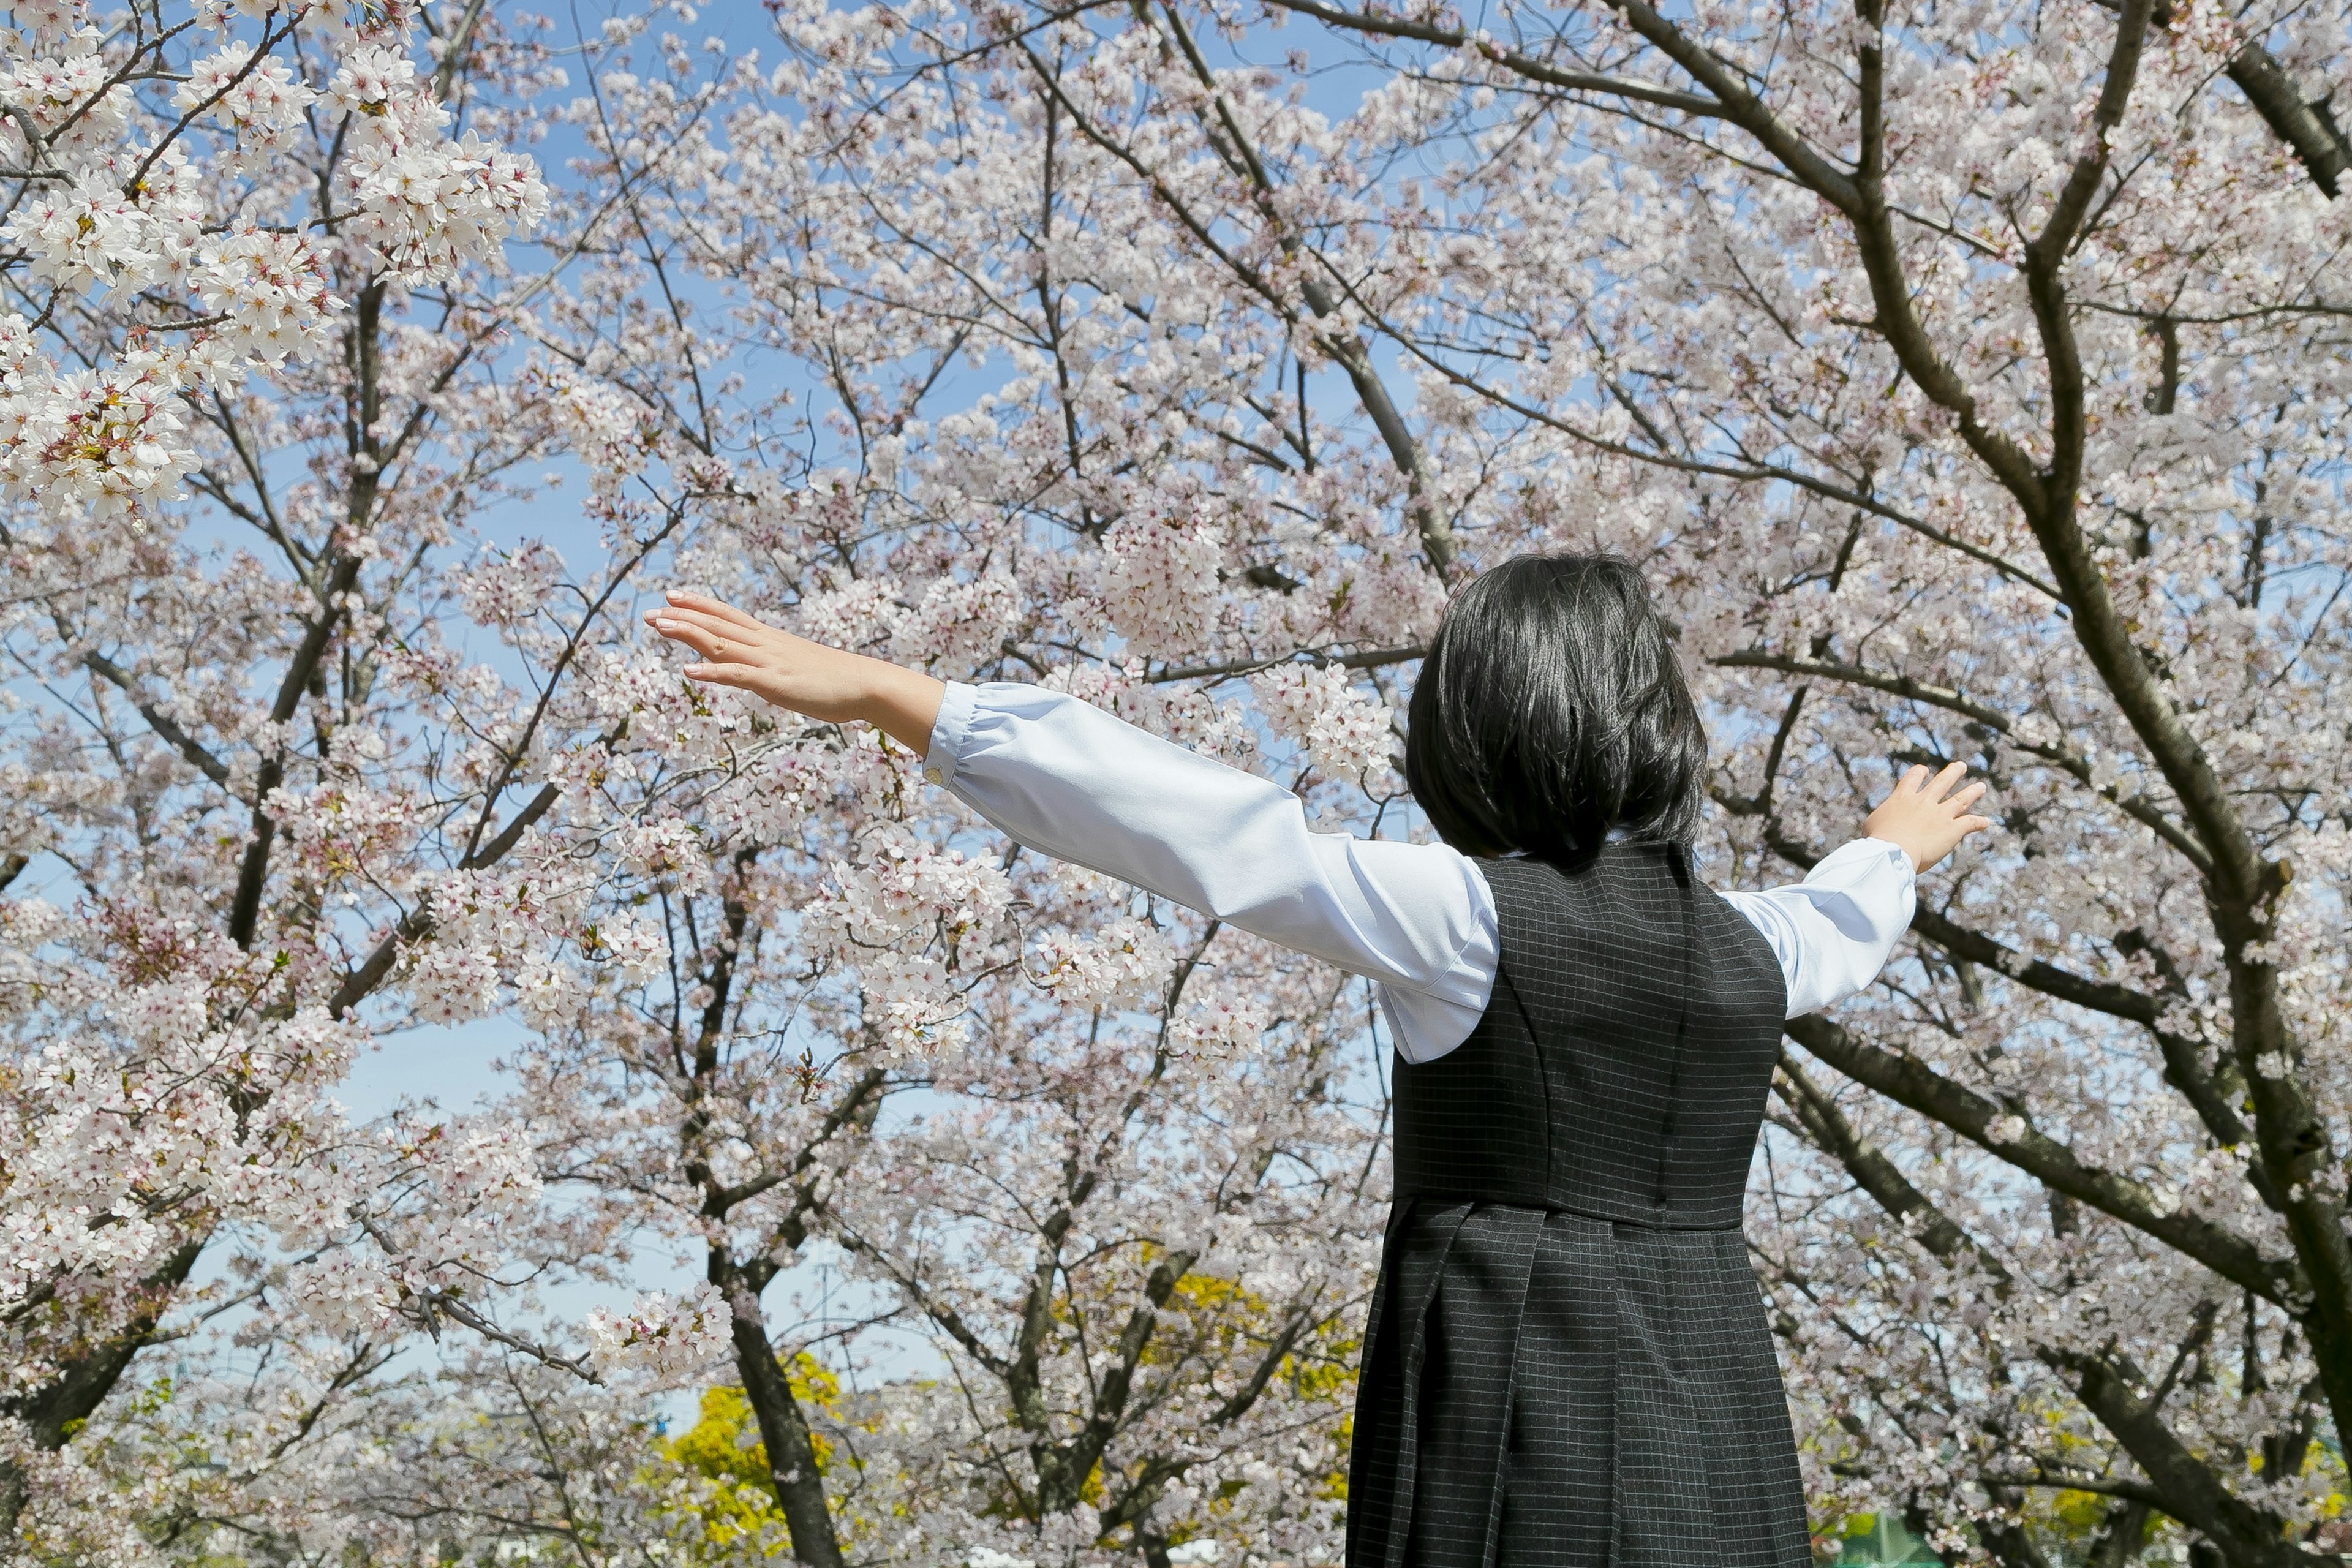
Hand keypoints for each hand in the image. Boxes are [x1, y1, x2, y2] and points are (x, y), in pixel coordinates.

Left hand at [643, 591, 945, 754]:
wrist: (866, 683)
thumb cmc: (837, 679)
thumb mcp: (800, 666)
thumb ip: (779, 666)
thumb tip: (767, 672)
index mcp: (770, 639)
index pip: (728, 616)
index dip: (699, 605)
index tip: (672, 597)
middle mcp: (765, 644)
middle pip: (717, 625)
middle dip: (682, 617)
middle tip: (651, 613)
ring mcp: (768, 662)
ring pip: (720, 644)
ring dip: (688, 634)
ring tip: (659, 626)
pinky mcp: (774, 683)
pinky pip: (737, 675)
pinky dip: (710, 673)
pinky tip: (687, 672)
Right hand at [1863, 761, 1992, 871]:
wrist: (1895, 851)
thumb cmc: (1878, 840)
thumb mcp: (1870, 825)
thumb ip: (1880, 818)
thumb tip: (1880, 823)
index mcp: (1902, 798)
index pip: (1912, 778)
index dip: (1918, 773)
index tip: (1923, 769)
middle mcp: (1924, 802)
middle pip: (1942, 782)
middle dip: (1953, 773)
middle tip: (1961, 766)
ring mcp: (1940, 815)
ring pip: (1961, 799)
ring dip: (1972, 792)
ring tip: (1981, 786)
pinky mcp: (1952, 830)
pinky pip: (1969, 823)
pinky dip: (1979, 822)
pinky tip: (1987, 822)